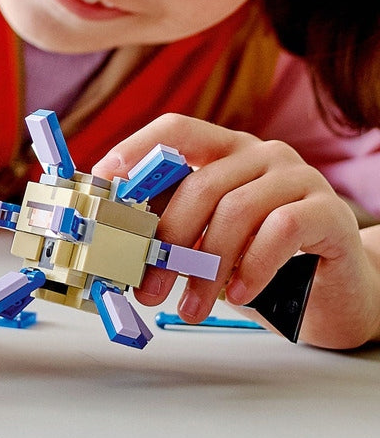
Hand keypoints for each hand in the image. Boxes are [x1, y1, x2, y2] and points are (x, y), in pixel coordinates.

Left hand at [92, 114, 379, 348]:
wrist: (334, 291)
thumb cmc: (257, 261)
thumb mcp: (206, 239)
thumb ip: (172, 226)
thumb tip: (115, 239)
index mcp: (225, 150)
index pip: (177, 130)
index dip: (137, 149)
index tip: (104, 181)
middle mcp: (262, 154)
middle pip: (200, 184)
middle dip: (167, 241)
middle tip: (147, 287)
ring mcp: (299, 178)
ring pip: (237, 211)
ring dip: (205, 267)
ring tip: (190, 306)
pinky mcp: (329, 211)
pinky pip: (281, 231)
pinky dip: (252, 266)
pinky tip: (238, 295)